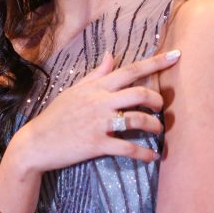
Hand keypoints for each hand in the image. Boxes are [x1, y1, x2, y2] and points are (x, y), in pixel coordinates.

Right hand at [11, 49, 181, 173]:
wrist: (36, 142)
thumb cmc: (56, 115)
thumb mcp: (75, 90)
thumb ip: (96, 74)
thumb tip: (111, 55)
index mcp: (97, 87)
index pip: (131, 70)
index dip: (156, 63)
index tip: (177, 56)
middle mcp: (100, 101)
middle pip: (140, 93)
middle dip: (158, 100)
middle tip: (161, 108)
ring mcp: (99, 123)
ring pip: (138, 120)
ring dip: (154, 126)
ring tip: (158, 131)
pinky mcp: (97, 144)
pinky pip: (128, 148)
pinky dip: (144, 154)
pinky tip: (152, 157)